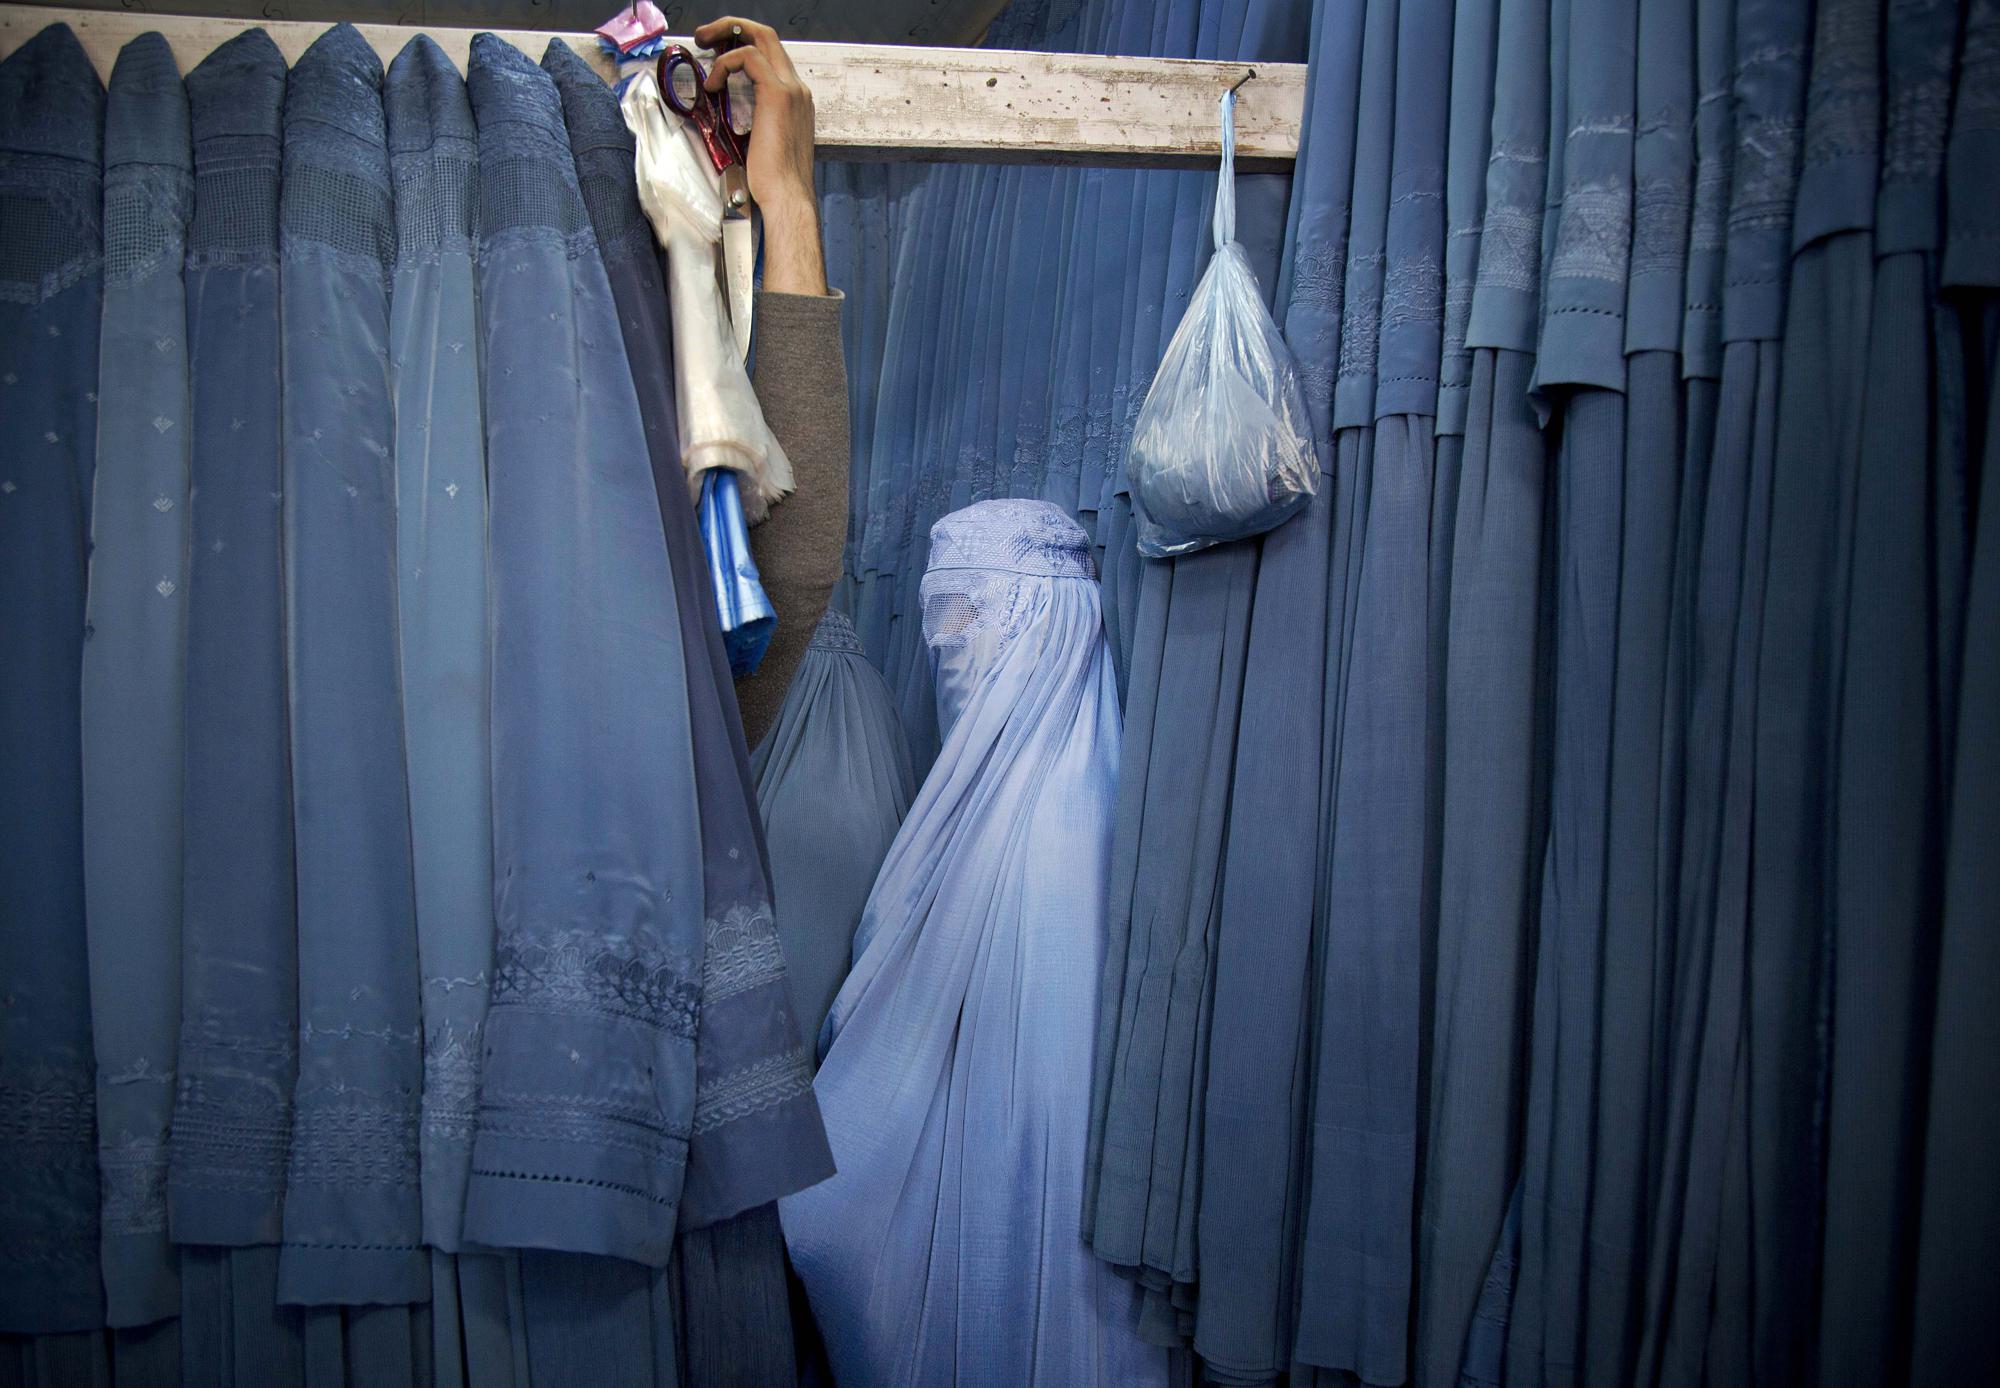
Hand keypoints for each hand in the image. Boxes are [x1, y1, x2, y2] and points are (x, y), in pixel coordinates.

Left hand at [695, 15, 827, 294]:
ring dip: (726, 35)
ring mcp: (790, 89)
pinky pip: (747, 58)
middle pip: (767, 36)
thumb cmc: (773, 183)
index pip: (771, 55)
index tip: (718, 51)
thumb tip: (723, 112)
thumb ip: (750, 120)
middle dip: (732, 27)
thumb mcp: (760, 143)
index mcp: (795, 100)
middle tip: (705, 35)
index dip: (743, 44)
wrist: (787, 199)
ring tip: (703, 45)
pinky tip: (713, 84)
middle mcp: (797, 89)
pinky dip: (725, 64)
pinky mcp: (776, 94)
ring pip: (759, 37)